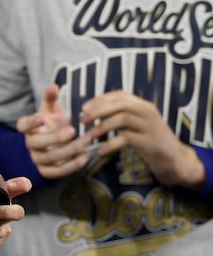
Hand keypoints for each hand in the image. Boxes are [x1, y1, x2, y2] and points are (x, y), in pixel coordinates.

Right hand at [17, 84, 93, 179]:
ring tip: (87, 141)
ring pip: (50, 158)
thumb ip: (51, 99)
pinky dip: (72, 165)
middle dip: (55, 138)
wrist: (52, 146)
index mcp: (28, 128)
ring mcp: (37, 159)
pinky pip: (57, 172)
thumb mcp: (51, 111)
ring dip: (69, 150)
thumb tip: (53, 86)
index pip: (23, 125)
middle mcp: (30, 144)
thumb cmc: (52, 124)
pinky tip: (86, 156)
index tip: (41, 118)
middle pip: (37, 143)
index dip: (31, 123)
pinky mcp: (46, 171)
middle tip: (72, 130)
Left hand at [80, 90, 203, 189]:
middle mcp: (148, 112)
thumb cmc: (149, 141)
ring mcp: (151, 126)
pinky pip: (127, 138)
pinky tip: (100, 151)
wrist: (174, 159)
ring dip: (101, 127)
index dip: (100, 99)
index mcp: (143, 106)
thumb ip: (121, 116)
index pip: (120, 95)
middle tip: (82, 120)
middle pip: (120, 104)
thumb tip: (93, 112)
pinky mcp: (151, 142)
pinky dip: (111, 144)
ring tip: (88, 137)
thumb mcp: (136, 125)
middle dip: (98, 111)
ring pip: (122, 119)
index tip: (83, 108)